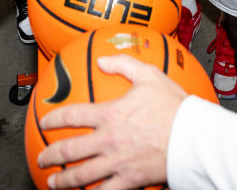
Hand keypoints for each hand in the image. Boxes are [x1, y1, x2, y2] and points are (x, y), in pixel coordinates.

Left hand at [38, 55, 182, 189]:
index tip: (44, 120)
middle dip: (51, 155)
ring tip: (53, 182)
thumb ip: (123, 64)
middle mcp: (109, 139)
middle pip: (70, 150)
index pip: (72, 115)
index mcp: (110, 114)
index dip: (52, 117)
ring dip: (63, 180)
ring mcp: (118, 162)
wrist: (194, 137)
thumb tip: (102, 59)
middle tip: (42, 158)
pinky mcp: (130, 179)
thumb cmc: (175, 107)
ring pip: (82, 175)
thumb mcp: (149, 75)